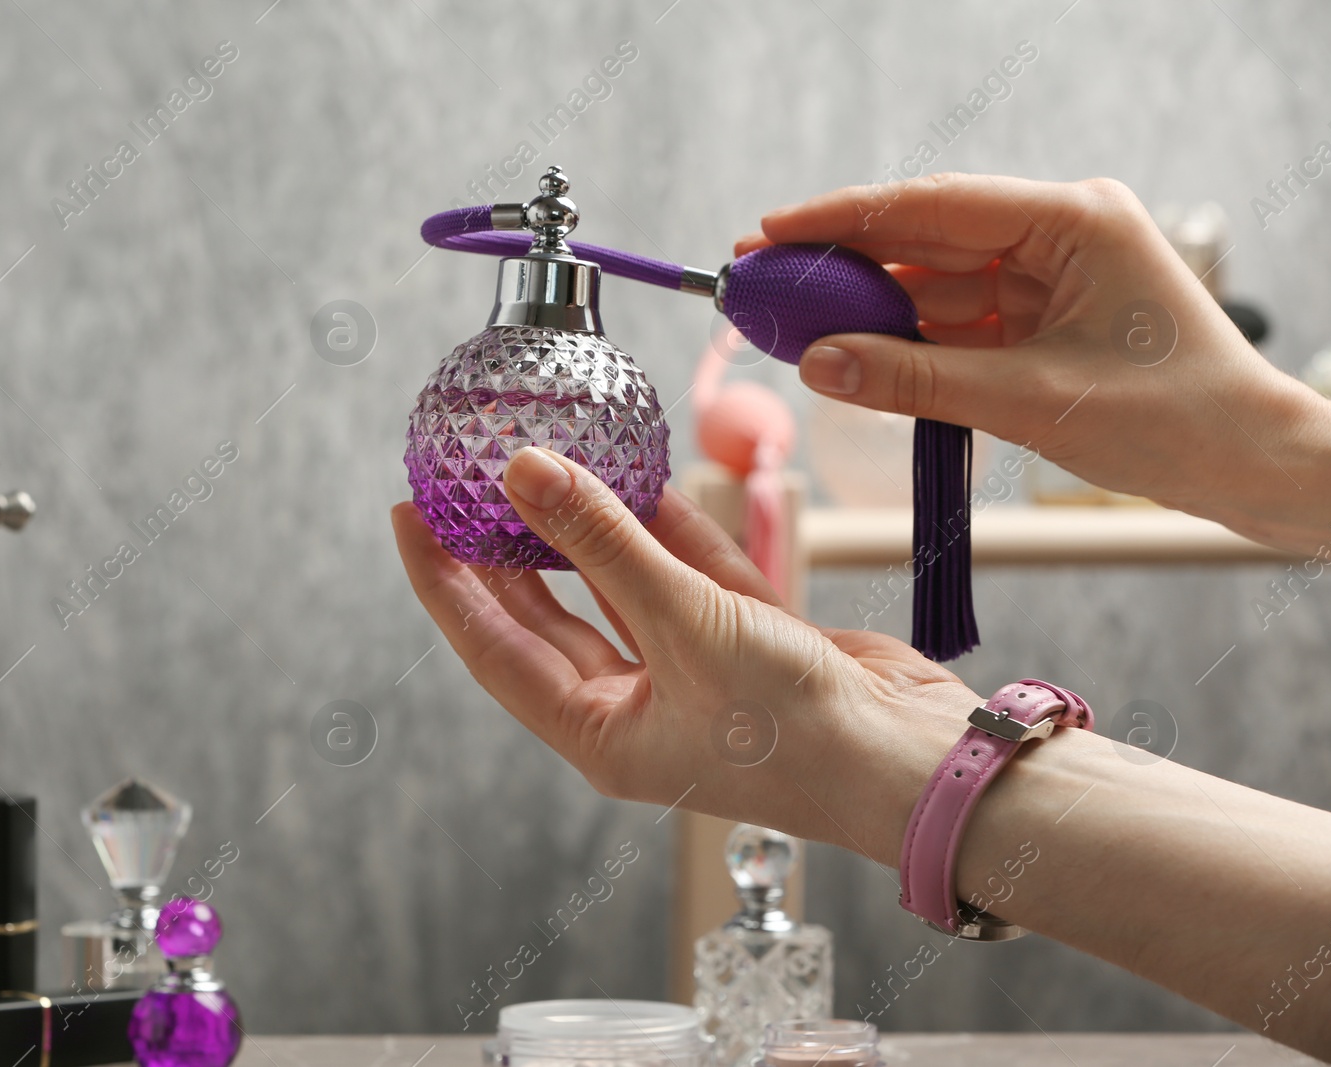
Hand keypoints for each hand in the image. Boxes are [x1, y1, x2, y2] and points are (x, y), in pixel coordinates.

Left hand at [392, 446, 972, 865]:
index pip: (495, 646)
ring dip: (589, 528)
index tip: (410, 514)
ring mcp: (693, 673)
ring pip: (620, 587)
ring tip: (543, 463)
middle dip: (506, 549)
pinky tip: (639, 477)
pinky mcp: (748, 642)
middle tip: (465, 481)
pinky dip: (668, 529)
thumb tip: (525, 474)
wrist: (919, 762)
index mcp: (602, 732)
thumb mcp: (687, 625)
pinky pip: (690, 576)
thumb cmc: (798, 732)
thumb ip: (604, 543)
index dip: (445, 582)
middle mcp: (638, 706)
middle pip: (549, 614)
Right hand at [740, 173, 1330, 554]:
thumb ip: (913, 379)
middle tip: (761, 280)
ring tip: (792, 326)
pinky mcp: (1043, 318)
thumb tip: (816, 364)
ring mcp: (1050, 275)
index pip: (932, 205)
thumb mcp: (1028, 399)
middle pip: (925, 238)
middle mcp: (1059, 231)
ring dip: (868, 307)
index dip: (841, 219)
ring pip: (934, 282)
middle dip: (843, 263)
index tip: (768, 232)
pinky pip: (955, 321)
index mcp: (1072, 218)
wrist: (1250, 467)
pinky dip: (905, 340)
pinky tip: (850, 351)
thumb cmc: (1173, 422)